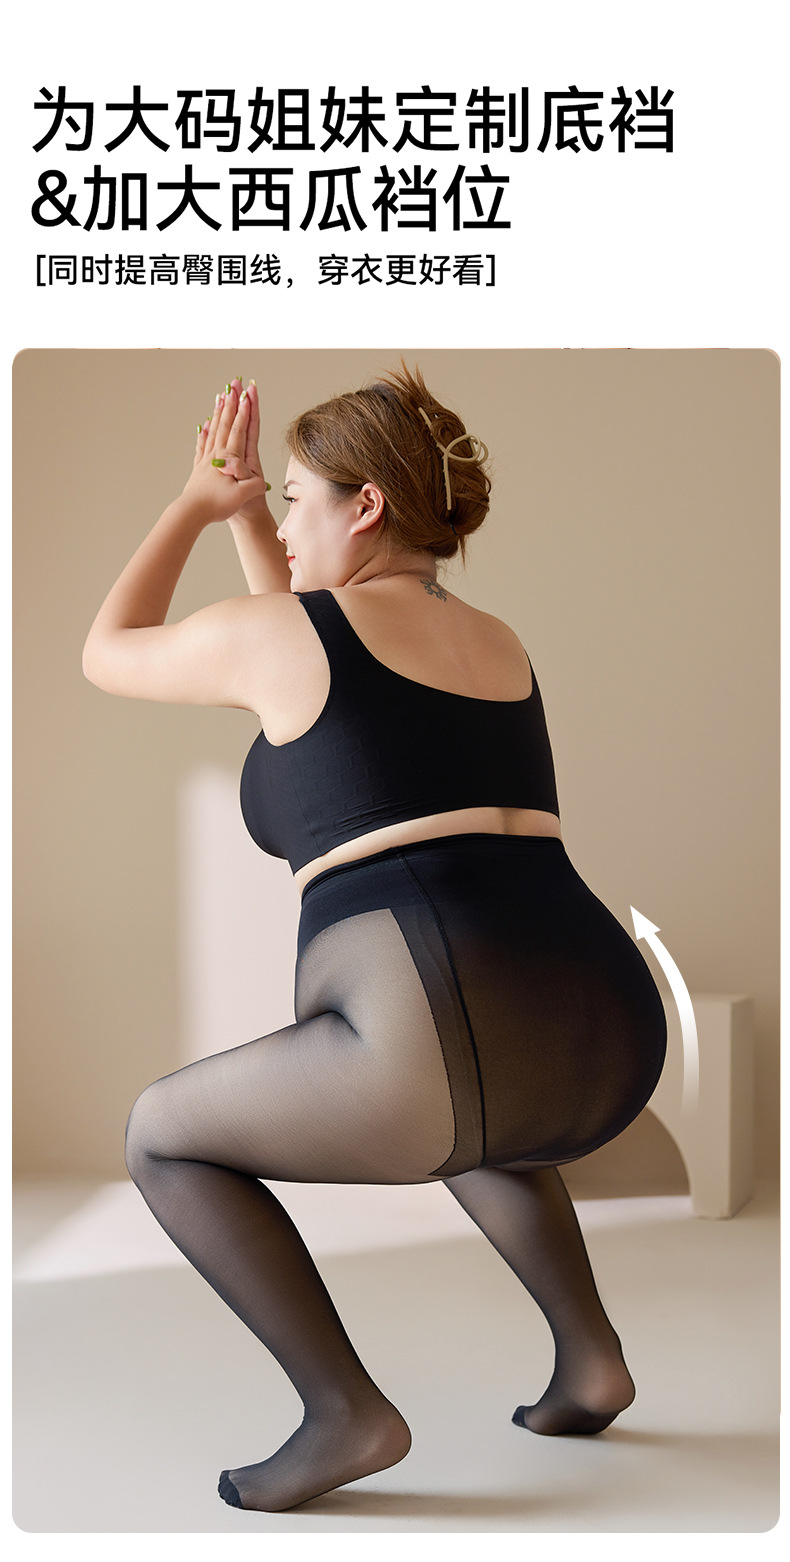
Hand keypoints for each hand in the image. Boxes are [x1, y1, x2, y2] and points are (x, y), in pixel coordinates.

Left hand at [185, 381, 267, 523]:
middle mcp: (216, 455)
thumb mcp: (241, 497)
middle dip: (231, 403)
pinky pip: (203, 445)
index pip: (238, 430)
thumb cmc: (216, 506)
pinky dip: (205, 433)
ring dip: (219, 412)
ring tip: (221, 396)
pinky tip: (204, 425)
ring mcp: (207, 460)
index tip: (248, 394)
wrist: (191, 515)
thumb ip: (252, 485)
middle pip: (225, 423)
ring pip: (214, 430)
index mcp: (228, 459)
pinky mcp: (200, 468)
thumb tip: (259, 479)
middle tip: (234, 384)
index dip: (245, 412)